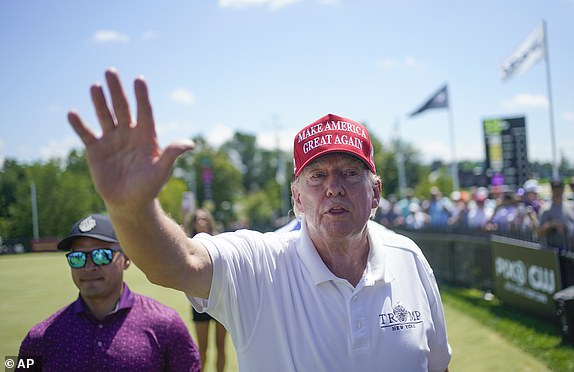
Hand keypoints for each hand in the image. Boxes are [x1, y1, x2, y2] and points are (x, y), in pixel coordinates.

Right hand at [67, 69, 194, 209]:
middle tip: (111, 71)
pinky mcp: (96, 150)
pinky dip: (79, 125)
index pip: (144, 111)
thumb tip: (190, 144)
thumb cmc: (149, 187)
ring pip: (104, 116)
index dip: (142, 96)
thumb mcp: (161, 171)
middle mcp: (128, 133)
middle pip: (122, 108)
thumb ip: (172, 155)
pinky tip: (72, 113)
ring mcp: (111, 140)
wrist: (130, 203)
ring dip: (99, 101)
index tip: (139, 79)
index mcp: (146, 136)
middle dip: (117, 91)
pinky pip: (86, 134)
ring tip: (95, 86)